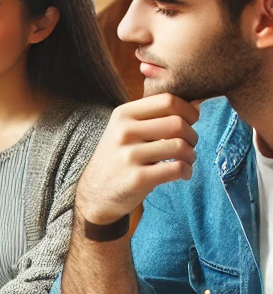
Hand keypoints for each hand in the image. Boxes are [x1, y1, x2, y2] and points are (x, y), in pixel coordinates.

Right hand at [75, 93, 200, 224]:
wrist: (95, 192)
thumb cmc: (118, 158)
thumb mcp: (125, 129)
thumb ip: (154, 116)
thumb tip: (197, 103)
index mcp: (123, 114)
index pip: (167, 100)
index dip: (188, 110)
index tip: (190, 122)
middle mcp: (124, 131)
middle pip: (177, 123)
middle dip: (192, 135)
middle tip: (188, 146)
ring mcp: (129, 155)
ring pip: (180, 146)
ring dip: (191, 155)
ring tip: (185, 161)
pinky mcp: (137, 178)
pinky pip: (177, 168)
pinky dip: (187, 171)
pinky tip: (183, 174)